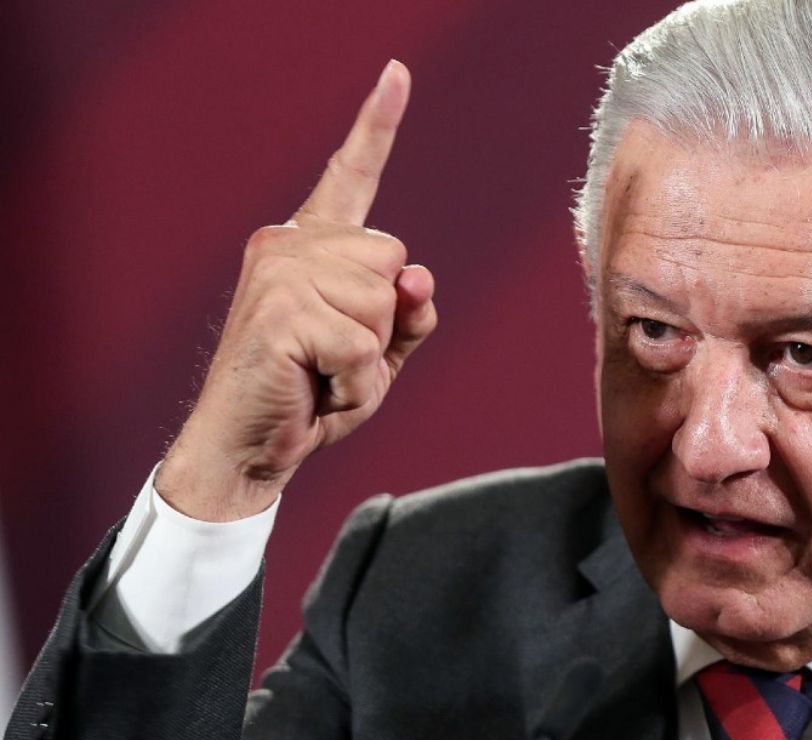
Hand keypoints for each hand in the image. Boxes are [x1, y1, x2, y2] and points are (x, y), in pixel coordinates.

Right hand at [156, 60, 436, 520]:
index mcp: (312, 245)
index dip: (378, 125)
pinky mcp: (278, 313)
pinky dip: (356, 385)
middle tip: (335, 358)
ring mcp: (278, 274)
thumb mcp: (377, 352)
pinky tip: (318, 390)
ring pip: (383, 304)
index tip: (398, 73)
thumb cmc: (311, 394)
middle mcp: (288, 245)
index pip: (352, 175)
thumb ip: (407, 312)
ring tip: (323, 374)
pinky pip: (363, 348)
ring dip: (370, 360)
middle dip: (385, 324)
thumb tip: (417, 278)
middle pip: (395, 261)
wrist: (248, 447)